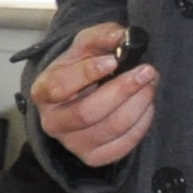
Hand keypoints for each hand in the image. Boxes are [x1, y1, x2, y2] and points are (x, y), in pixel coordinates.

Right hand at [32, 23, 158, 166]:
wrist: (78, 98)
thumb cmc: (80, 69)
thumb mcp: (85, 46)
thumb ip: (102, 36)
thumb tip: (122, 35)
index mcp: (43, 92)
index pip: (60, 86)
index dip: (87, 73)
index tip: (113, 60)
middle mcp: (53, 122)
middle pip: (88, 112)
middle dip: (123, 90)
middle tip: (147, 71)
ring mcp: (72, 143)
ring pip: (110, 128)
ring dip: (138, 105)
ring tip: (150, 86)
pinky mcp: (93, 157)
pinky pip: (122, 146)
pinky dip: (141, 125)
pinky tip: (146, 107)